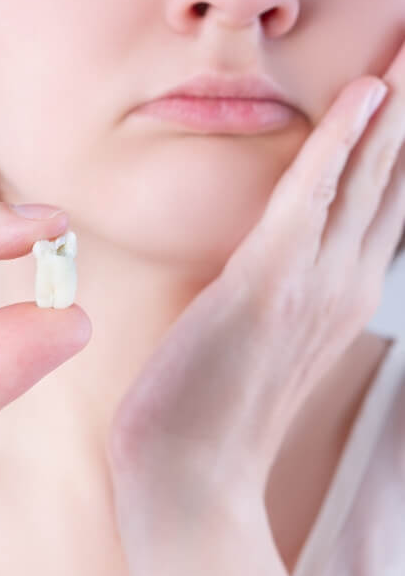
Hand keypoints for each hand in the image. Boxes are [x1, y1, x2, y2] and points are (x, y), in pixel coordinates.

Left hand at [105, 39, 404, 575]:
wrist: (191, 478)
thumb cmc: (214, 415)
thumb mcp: (263, 349)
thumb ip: (283, 304)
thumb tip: (281, 266)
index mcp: (337, 299)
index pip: (382, 205)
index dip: (398, 148)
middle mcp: (342, 286)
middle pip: (392, 180)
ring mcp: (311, 285)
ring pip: (367, 177)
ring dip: (395, 107)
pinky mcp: (266, 285)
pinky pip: (311, 196)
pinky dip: (340, 143)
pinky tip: (363, 98)